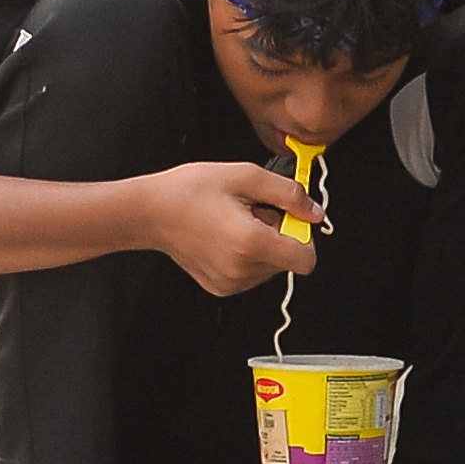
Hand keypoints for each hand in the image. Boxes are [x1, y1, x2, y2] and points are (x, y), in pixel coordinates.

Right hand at [125, 158, 322, 295]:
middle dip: (278, 236)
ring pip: (270, 268)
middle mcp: (243, 269)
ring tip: (234, 223)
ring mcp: (231, 282)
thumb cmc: (188, 191)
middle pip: (288, 261)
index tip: (287, 218)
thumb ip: (288, 194)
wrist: (149, 212)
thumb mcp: (244, 176)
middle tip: (252, 213)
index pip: (306, 259)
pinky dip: (246, 256)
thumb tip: (315, 211)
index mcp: (251, 243)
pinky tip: (224, 237)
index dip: (303, 235)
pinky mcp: (221, 287)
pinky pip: (251, 274)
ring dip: (262, 246)